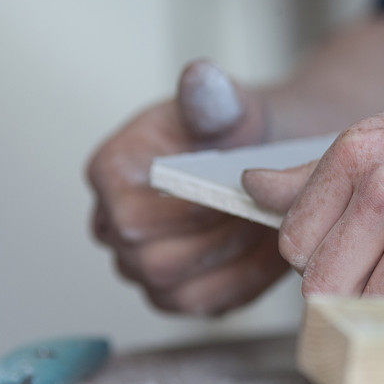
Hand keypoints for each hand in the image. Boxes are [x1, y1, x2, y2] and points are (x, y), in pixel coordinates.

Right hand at [86, 60, 287, 314]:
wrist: (260, 158)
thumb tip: (200, 77)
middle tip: (265, 218)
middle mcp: (112, 226)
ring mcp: (141, 266)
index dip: (190, 215)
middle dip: (219, 244)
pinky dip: (245, 284)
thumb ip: (212, 96)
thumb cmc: (236, 130)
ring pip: (179, 294)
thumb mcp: (229, 106)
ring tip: (271, 233)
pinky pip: (207, 306)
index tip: (240, 197)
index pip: (132, 219)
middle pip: (154, 265)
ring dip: (234, 266)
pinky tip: (272, 255)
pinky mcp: (177, 293)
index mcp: (111, 172)